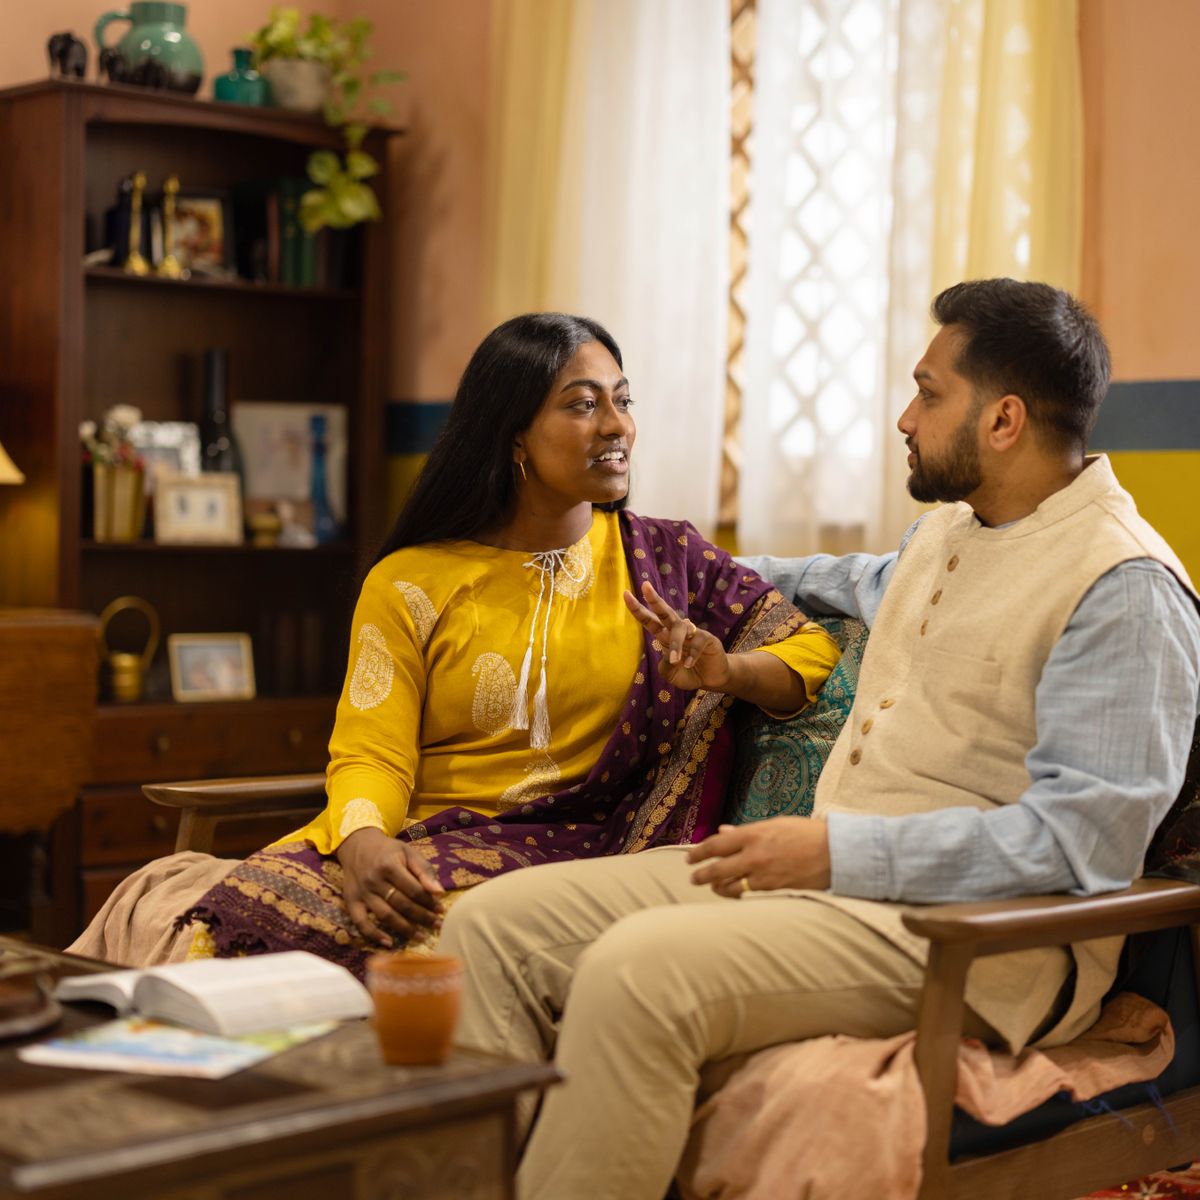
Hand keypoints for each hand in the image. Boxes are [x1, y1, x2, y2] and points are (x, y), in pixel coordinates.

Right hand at [336, 827, 445, 945]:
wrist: (358, 845)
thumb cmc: (388, 850)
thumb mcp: (408, 852)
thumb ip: (424, 870)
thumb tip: (439, 892)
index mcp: (389, 865)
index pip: (413, 889)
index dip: (428, 902)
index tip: (440, 911)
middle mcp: (374, 880)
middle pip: (401, 904)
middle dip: (421, 917)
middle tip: (436, 925)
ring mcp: (361, 892)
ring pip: (385, 915)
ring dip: (404, 929)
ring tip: (420, 937)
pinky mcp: (351, 901)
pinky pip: (360, 922)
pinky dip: (373, 935)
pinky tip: (389, 943)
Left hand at [623, 580, 731, 689]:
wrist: (711, 680)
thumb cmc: (687, 673)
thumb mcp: (671, 674)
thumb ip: (666, 666)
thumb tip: (670, 656)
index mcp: (664, 636)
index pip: (649, 621)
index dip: (638, 609)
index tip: (625, 594)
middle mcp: (677, 631)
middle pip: (664, 612)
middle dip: (654, 600)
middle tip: (645, 586)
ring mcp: (692, 633)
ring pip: (680, 628)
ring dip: (676, 643)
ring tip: (676, 660)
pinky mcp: (707, 638)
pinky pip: (697, 641)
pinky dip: (693, 654)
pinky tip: (690, 664)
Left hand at [686, 817, 831, 896]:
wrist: (835, 852)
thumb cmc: (807, 833)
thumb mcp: (775, 824)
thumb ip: (747, 830)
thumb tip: (724, 831)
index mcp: (753, 834)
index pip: (716, 844)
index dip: (698, 852)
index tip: (690, 857)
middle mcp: (754, 854)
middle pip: (717, 868)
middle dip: (701, 875)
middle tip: (693, 877)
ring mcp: (763, 874)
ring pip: (729, 885)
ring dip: (717, 887)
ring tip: (712, 886)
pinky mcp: (773, 889)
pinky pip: (747, 893)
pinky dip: (736, 893)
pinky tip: (733, 892)